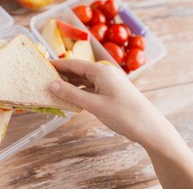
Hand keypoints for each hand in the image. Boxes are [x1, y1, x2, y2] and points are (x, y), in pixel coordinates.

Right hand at [48, 59, 165, 145]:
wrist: (150, 128)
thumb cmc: (124, 115)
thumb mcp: (94, 105)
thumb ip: (72, 94)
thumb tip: (51, 84)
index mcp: (101, 71)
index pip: (73, 64)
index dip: (57, 65)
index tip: (42, 66)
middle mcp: (105, 73)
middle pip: (78, 70)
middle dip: (62, 74)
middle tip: (44, 79)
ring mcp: (109, 82)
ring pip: (84, 80)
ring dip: (70, 84)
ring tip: (53, 89)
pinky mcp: (111, 91)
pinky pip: (91, 88)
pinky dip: (79, 92)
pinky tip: (70, 98)